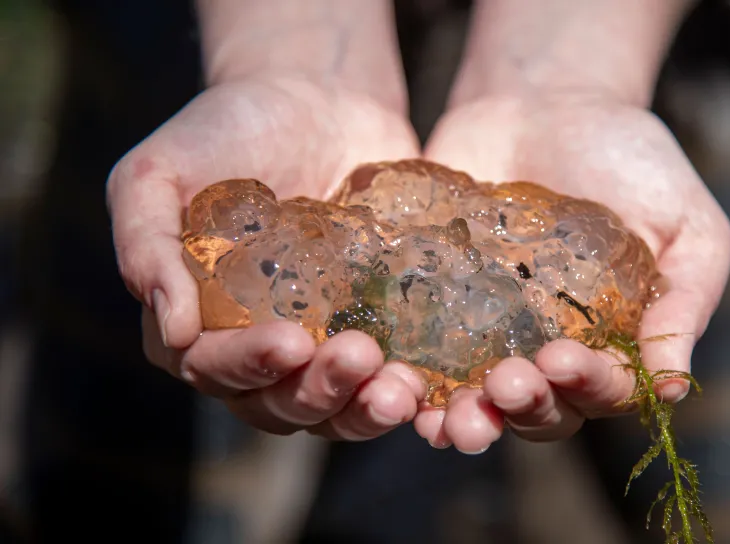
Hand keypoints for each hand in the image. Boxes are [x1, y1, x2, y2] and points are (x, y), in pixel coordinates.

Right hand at [108, 75, 428, 438]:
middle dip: (319, 391)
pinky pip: (386, 379)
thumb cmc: (228, 129)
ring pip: (336, 407)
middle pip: (280, 402)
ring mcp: (319, 343)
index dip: (248, 366)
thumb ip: (146, 242)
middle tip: (359, 356)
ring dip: (365, 408)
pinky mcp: (374, 329)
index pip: (213, 369)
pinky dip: (407, 392)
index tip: (291, 342)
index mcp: (195, 323)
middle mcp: (255, 348)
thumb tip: (174, 331)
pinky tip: (429, 382)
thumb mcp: (161, 170)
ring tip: (399, 388)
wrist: (317, 98)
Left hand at [416, 94, 729, 452]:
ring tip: (451, 418)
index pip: (606, 390)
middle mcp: (552, 350)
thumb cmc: (628, 157)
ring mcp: (492, 333)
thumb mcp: (684, 223)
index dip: (587, 387)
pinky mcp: (439, 307)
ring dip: (469, 420)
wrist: (545, 99)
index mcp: (615, 342)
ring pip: (482, 402)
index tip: (562, 358)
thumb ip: (684, 302)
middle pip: (542, 412)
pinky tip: (402, 391)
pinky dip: (415, 388)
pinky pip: (426, 361)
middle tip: (506, 382)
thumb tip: (675, 390)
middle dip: (525, 408)